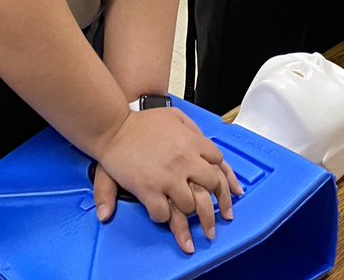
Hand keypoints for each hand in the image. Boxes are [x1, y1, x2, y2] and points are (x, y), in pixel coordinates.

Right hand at [93, 108, 242, 253]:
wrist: (113, 128)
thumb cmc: (141, 122)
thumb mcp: (173, 116)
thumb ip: (191, 128)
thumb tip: (202, 142)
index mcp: (192, 142)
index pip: (218, 162)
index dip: (225, 178)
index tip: (231, 191)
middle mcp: (185, 160)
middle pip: (212, 186)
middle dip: (220, 204)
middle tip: (222, 219)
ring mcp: (168, 177)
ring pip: (191, 205)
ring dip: (190, 215)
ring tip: (192, 228)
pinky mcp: (149, 190)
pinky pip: (164, 214)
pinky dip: (164, 219)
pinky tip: (162, 217)